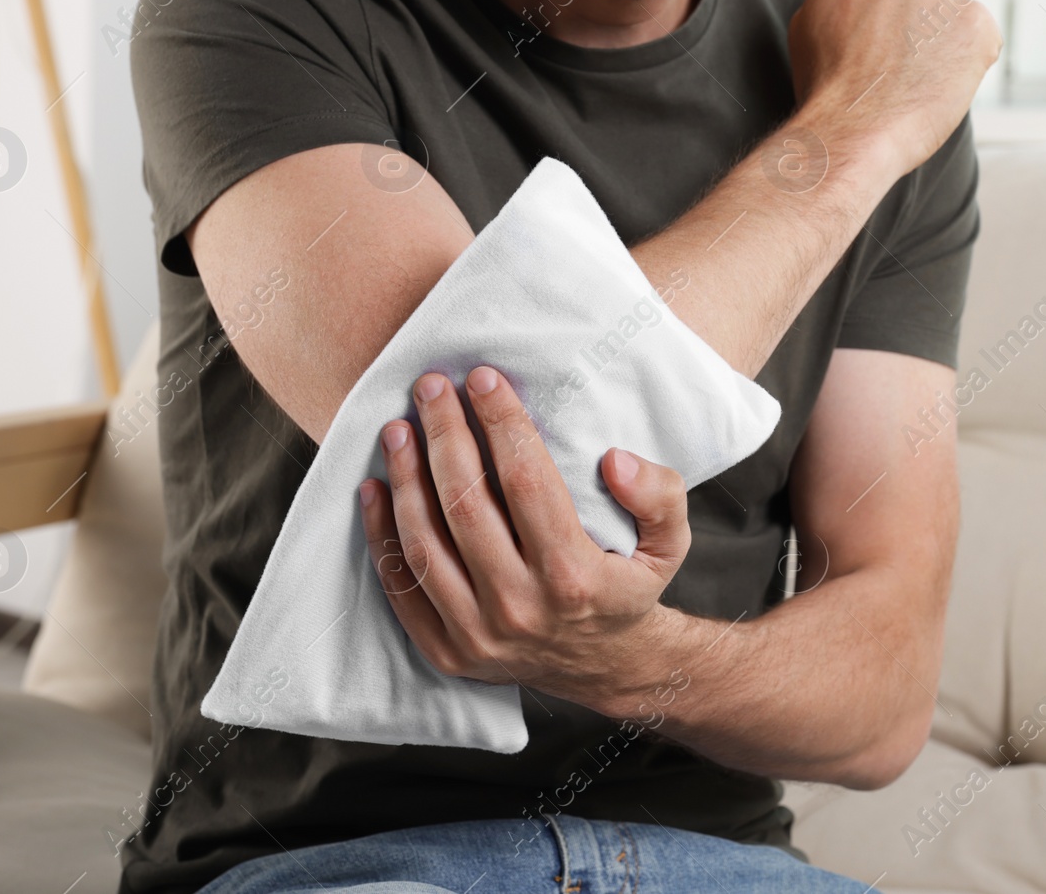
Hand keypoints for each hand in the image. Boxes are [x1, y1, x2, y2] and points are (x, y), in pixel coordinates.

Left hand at [358, 365, 691, 707]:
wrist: (605, 668)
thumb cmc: (628, 589)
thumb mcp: (670, 545)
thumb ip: (659, 496)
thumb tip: (614, 460)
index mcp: (573, 577)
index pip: (526, 481)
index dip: (501, 423)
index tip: (483, 379)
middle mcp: (520, 607)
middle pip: (466, 504)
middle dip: (444, 435)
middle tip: (431, 388)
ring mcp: (477, 635)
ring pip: (424, 542)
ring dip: (406, 477)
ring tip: (399, 429)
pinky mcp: (446, 651)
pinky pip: (401, 586)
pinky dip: (381, 533)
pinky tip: (375, 487)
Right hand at [788, 0, 1001, 179]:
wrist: (851, 129)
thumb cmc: (824, 86)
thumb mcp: (810, 22)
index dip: (880, 3)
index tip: (874, 32)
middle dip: (914, 14)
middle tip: (894, 59)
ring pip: (951, 12)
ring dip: (940, 39)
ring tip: (913, 79)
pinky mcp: (979, 23)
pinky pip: (979, 39)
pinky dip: (965, 62)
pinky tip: (936, 86)